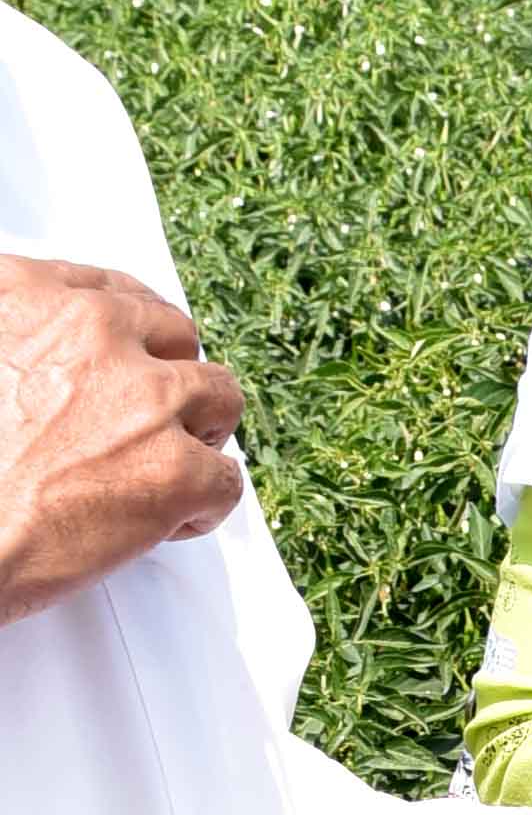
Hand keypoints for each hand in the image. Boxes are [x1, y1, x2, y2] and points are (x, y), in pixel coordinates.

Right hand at [0, 252, 246, 626]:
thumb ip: (15, 339)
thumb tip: (41, 358)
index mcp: (27, 299)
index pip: (112, 291)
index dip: (133, 333)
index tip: (134, 358)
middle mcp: (91, 333)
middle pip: (175, 334)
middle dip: (172, 379)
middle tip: (147, 422)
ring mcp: (144, 399)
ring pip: (220, 396)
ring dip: (200, 433)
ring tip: (159, 467)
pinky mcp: (176, 469)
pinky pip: (226, 480)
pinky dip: (202, 508)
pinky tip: (160, 522)